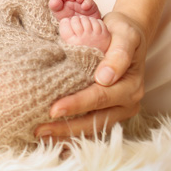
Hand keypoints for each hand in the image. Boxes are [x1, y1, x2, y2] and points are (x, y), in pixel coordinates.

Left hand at [35, 11, 145, 138]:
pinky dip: (72, 133)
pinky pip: (91, 125)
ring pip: (92, 127)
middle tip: (40, 130)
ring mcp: (119, 110)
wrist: (128, 34)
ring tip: (42, 135)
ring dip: (67, 134)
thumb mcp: (124, 35)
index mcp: (131, 86)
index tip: (53, 110)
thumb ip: (118, 54)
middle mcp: (127, 103)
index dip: (76, 105)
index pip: (100, 98)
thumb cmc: (123, 32)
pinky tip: (54, 138)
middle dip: (67, 127)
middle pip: (95, 121)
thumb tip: (106, 77)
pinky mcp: (110, 111)